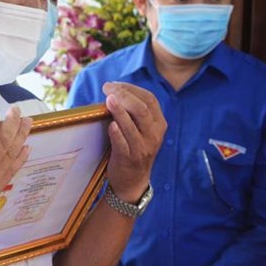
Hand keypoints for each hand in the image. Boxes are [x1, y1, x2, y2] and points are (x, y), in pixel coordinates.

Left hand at [103, 82, 165, 202]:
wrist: (133, 181)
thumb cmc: (133, 149)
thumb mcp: (141, 130)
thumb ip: (134, 113)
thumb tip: (113, 91)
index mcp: (158, 124)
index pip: (149, 99)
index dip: (131, 89)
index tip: (114, 84)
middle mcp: (154, 135)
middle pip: (142, 109)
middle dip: (124, 95)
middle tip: (107, 88)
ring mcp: (142, 148)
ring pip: (133, 126)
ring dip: (120, 111)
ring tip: (109, 99)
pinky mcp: (129, 159)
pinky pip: (123, 144)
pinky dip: (117, 133)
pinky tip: (110, 124)